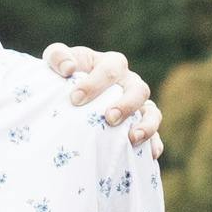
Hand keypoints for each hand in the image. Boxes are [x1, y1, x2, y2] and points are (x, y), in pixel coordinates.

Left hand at [41, 45, 163, 158]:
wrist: (69, 95)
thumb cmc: (64, 75)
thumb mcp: (56, 60)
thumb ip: (57, 56)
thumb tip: (68, 69)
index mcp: (111, 64)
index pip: (110, 69)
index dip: (94, 83)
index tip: (75, 99)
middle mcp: (129, 82)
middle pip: (138, 89)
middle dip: (126, 104)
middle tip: (109, 118)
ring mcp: (138, 104)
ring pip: (152, 111)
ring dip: (146, 125)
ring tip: (133, 138)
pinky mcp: (141, 123)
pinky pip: (155, 133)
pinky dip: (154, 142)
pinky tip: (151, 154)